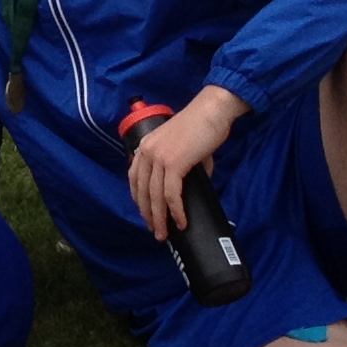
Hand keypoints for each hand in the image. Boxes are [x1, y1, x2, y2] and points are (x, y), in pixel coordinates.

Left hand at [125, 88, 244, 241]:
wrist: (212, 111)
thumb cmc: (202, 127)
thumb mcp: (184, 149)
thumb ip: (182, 169)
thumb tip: (190, 190)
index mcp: (145, 146)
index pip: (134, 177)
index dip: (138, 199)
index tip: (145, 214)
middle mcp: (147, 152)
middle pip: (142, 190)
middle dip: (148, 213)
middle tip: (155, 230)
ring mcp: (158, 157)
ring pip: (155, 196)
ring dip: (159, 218)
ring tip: (164, 234)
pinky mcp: (173, 163)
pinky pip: (171, 194)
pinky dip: (176, 211)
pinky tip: (181, 222)